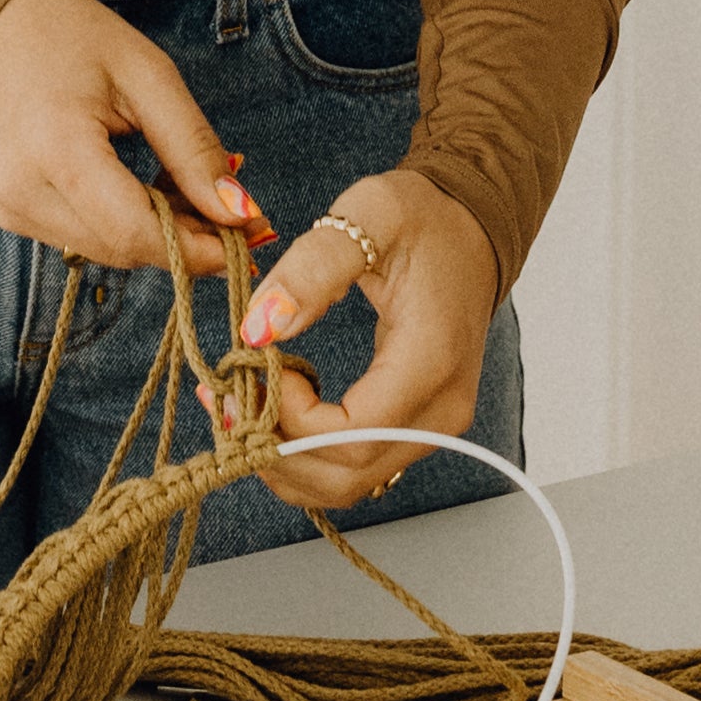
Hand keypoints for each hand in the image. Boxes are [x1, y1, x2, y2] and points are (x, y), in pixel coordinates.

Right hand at [0, 0, 271, 274]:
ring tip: (185, 189)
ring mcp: (10, 208)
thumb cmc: (68, 35)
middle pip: (125, 250)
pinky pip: (83, 237)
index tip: (249, 236)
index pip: (137, 233)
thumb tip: (239, 213)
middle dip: (186, 241)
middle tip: (231, 211)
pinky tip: (145, 190)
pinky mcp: (11, 213)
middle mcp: (23, 193)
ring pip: (107, 251)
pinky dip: (124, 225)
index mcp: (56, 151)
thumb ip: (192, 148)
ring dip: (157, 234)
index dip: (199, 248)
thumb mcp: (147, 75)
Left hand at [210, 169, 500, 516]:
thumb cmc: (423, 218)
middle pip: (346, 476)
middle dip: (274, 447)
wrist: (472, 230)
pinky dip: (303, 455)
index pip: (352, 434)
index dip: (291, 417)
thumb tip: (259, 327)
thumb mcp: (368, 215)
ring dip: (283, 458)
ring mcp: (432, 428)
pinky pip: (353, 468)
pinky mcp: (415, 429)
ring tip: (241, 402)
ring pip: (346, 485)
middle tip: (228, 395)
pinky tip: (272, 410)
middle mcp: (440, 411)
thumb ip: (312, 268)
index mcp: (431, 361)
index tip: (258, 362)